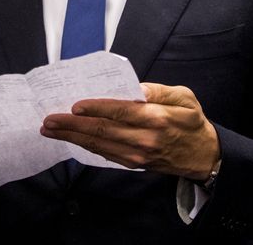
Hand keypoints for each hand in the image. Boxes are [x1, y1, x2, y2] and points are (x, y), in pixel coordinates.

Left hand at [40, 82, 219, 180]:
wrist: (204, 156)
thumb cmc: (192, 122)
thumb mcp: (184, 98)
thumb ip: (158, 91)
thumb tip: (134, 88)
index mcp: (157, 119)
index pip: (120, 112)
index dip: (96, 108)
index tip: (74, 106)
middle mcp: (144, 139)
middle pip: (102, 131)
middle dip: (72, 126)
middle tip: (48, 120)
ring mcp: (137, 156)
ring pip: (99, 146)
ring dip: (72, 138)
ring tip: (50, 130)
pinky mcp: (133, 164)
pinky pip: (105, 154)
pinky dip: (85, 146)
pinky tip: (70, 139)